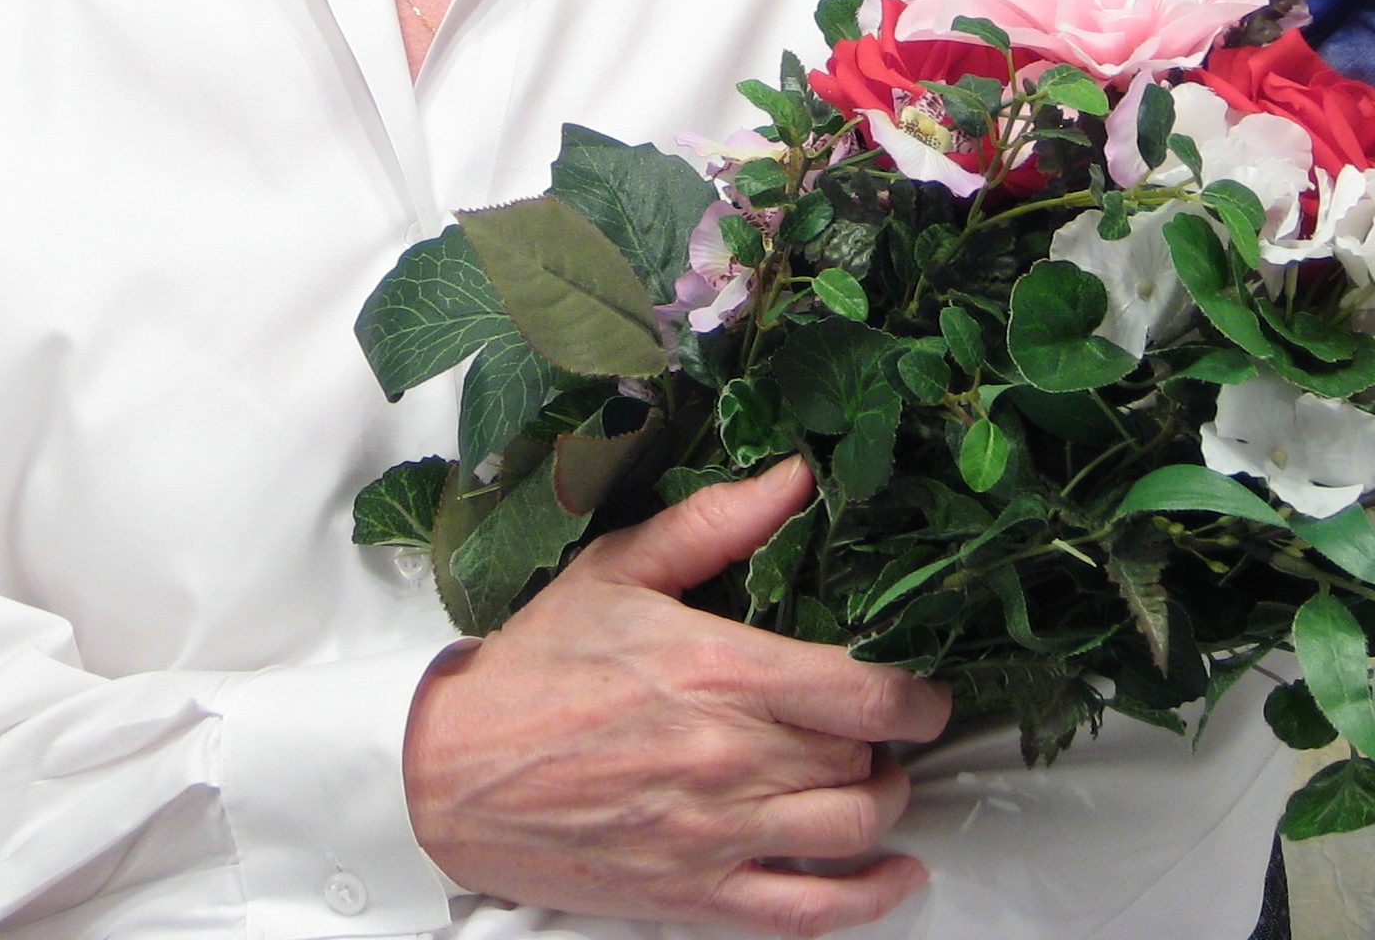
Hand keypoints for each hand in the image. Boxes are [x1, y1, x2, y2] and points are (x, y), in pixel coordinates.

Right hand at [401, 456, 953, 935]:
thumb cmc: (535, 666)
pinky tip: (893, 871)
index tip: (923, 686)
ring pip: (851, 830)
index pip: (865, 693)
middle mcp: (729, 757)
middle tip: (877, 726)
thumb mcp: (617, 571)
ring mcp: (715, 834)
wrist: (452, 772)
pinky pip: (809, 911)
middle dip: (888, 743)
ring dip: (882, 806)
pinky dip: (867, 898)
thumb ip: (714, 524)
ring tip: (872, 781)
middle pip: (864, 760)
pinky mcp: (695, 895)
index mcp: (717, 670)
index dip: (916, 693)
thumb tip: (795, 477)